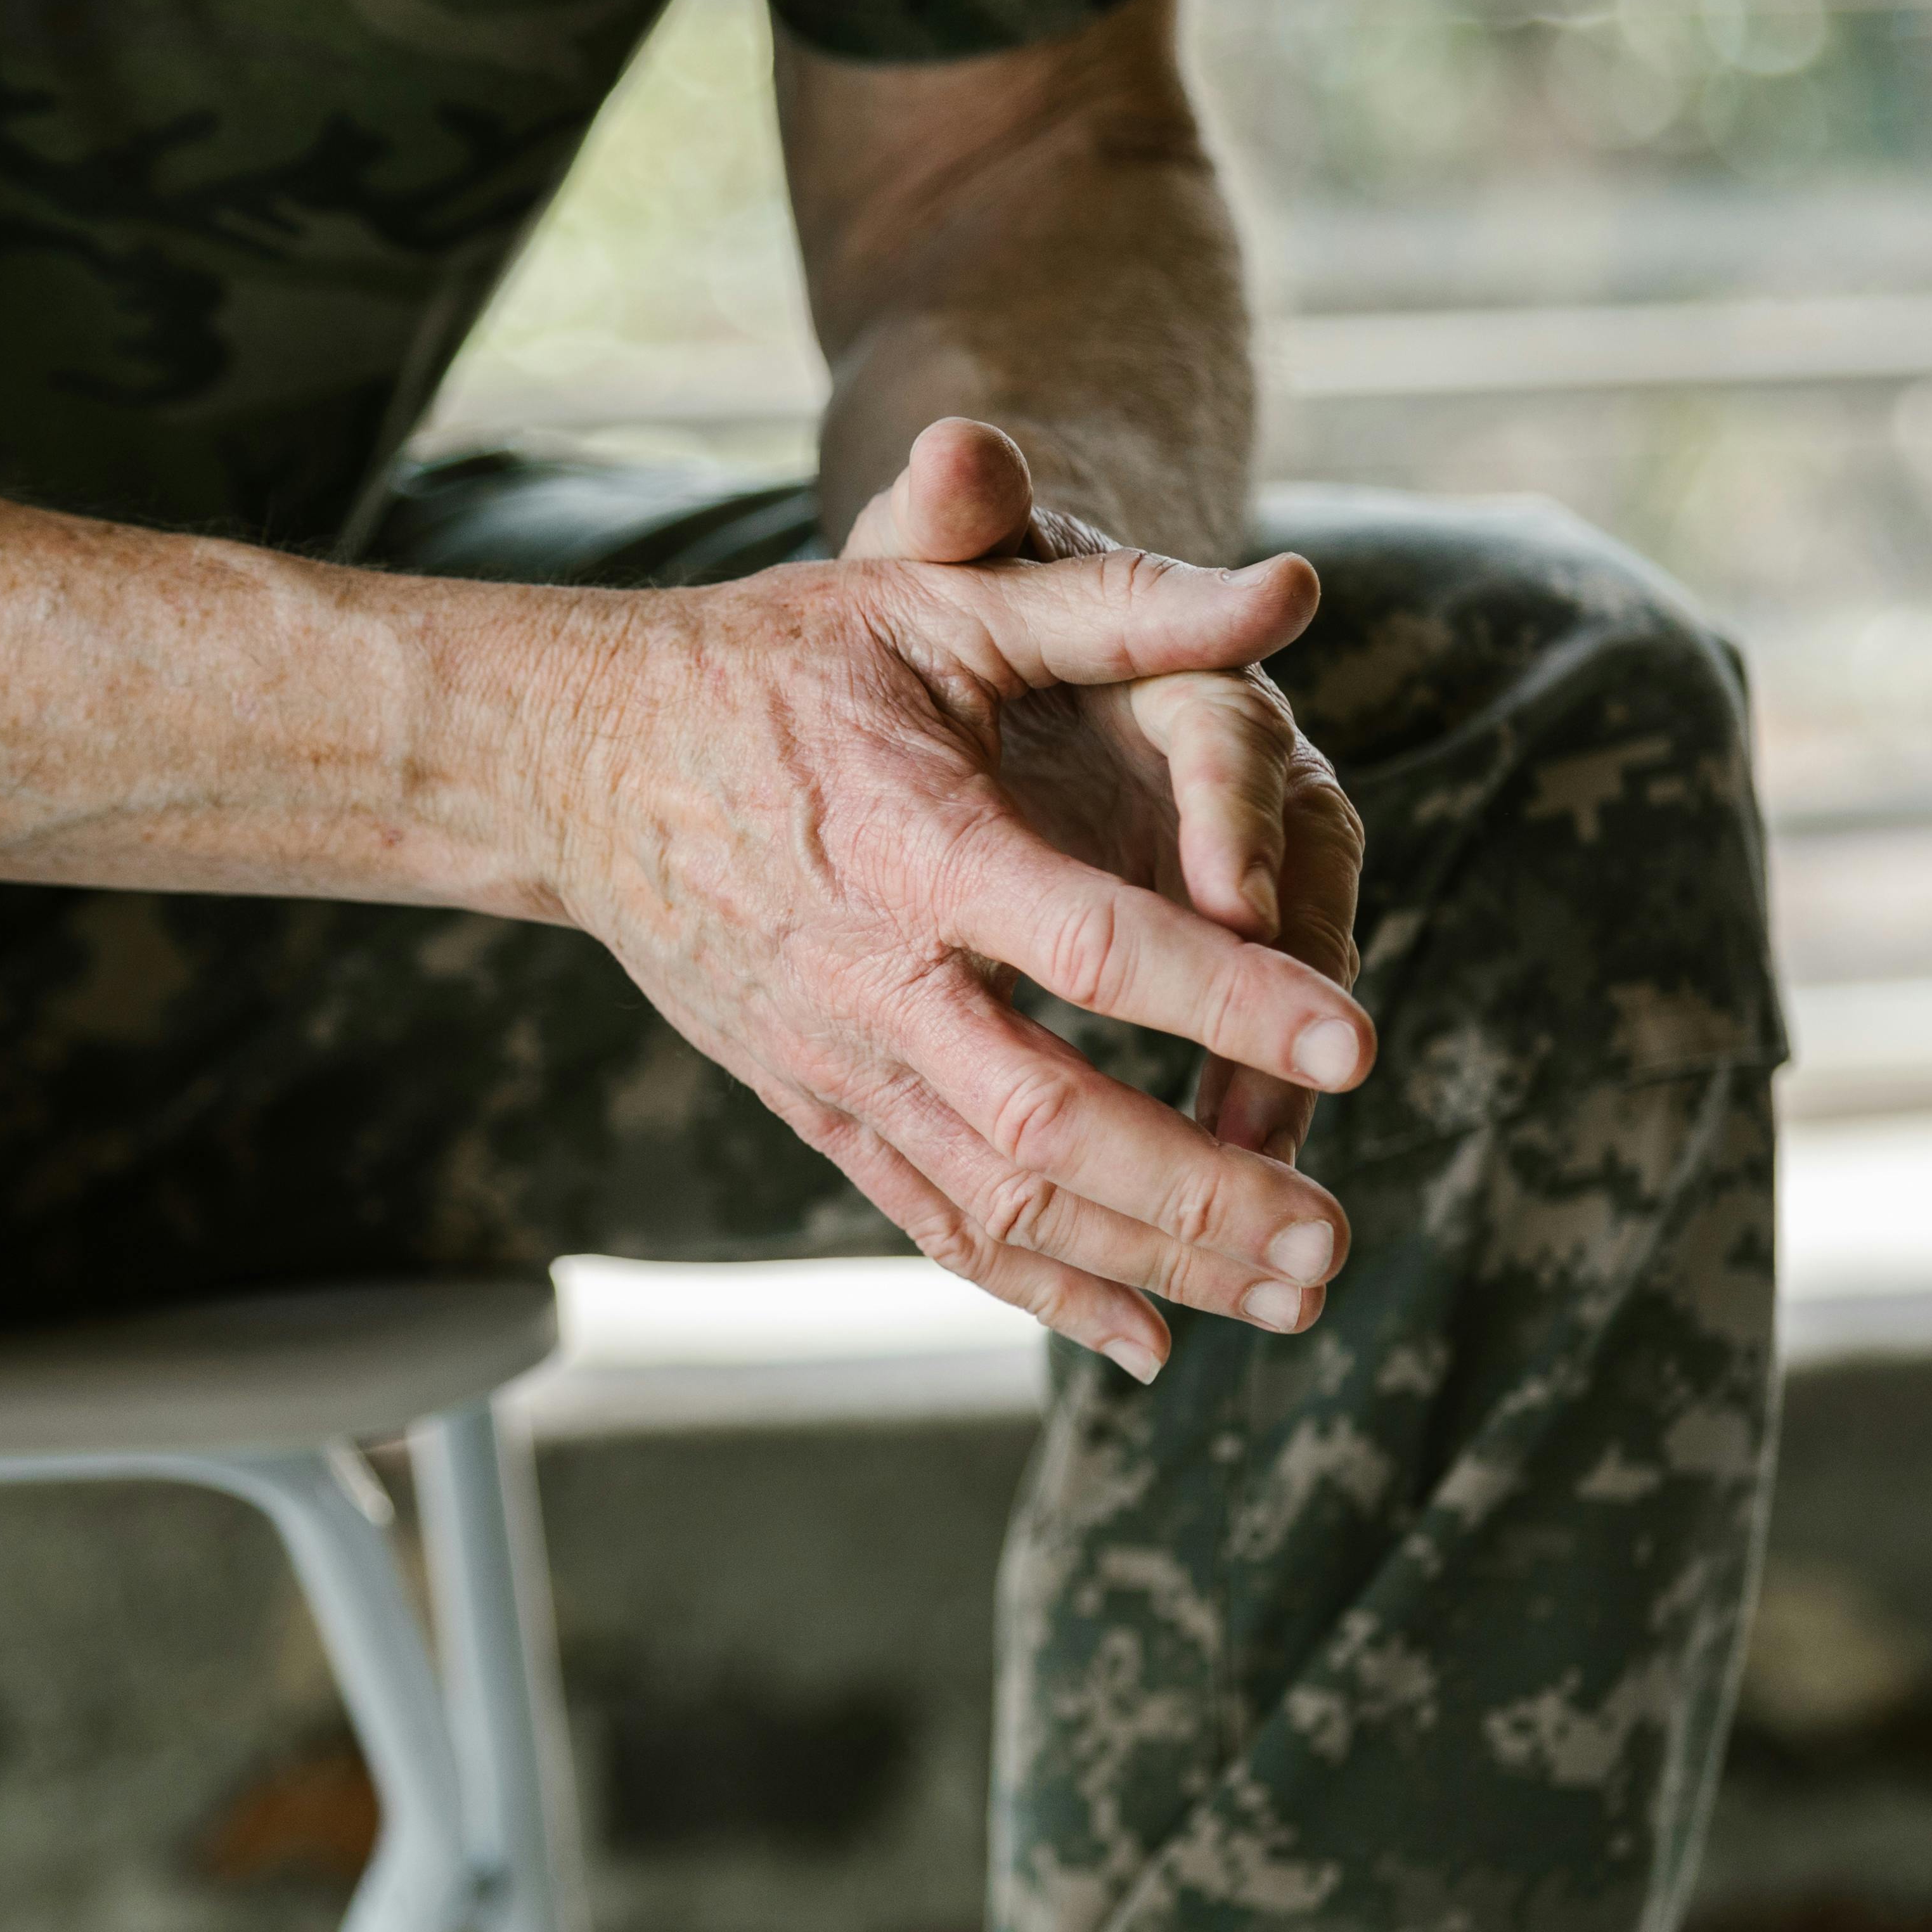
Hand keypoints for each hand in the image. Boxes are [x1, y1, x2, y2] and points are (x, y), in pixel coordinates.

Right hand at [519, 473, 1374, 1379]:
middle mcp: (870, 978)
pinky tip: (1152, 1340)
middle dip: (1200, 1192)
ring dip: (1152, 1261)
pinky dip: (1044, 1292)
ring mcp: (834, 1061)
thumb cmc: (773, 663)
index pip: (1087, 941)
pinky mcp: (814, 1107)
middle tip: (1335, 1240)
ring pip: (1000, 1201)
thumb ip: (1114, 605)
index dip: (1224, 997)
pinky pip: (933, 1223)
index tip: (1355, 1044)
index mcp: (916, 844)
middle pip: (1046, 1122)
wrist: (576, 760)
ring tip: (1295, 1294)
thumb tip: (1292, 590)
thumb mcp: (933, 605)